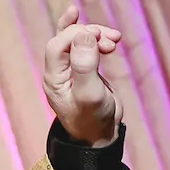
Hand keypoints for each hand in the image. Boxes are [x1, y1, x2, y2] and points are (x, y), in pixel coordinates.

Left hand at [42, 3, 121, 146]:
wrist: (100, 135)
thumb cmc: (93, 118)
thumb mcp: (90, 93)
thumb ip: (85, 65)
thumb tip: (84, 34)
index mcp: (53, 78)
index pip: (58, 44)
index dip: (77, 34)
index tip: (99, 36)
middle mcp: (58, 72)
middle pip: (67, 39)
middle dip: (89, 33)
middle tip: (112, 41)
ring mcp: (70, 70)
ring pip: (77, 40)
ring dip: (96, 35)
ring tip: (115, 40)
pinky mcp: (83, 71)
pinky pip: (84, 48)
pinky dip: (97, 40)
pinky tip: (111, 40)